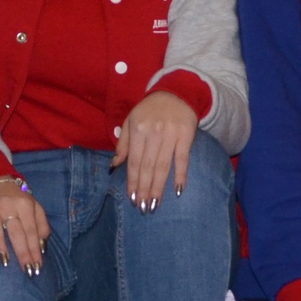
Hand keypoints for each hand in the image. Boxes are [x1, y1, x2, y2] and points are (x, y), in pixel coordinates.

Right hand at [0, 176, 49, 272]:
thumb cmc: (16, 199)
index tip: (37, 267)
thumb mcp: (34, 206)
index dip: (35, 249)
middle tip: (27, 270)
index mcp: (25, 204)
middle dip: (23, 252)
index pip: (31, 230)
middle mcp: (8, 205)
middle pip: (16, 232)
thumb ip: (42, 224)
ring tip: (4, 261)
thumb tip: (43, 246)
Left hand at [112, 90, 198, 209]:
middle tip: (143, 208)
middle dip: (144, 189)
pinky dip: (181, 175)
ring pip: (163, 166)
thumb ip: (123, 144)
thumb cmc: (149, 110)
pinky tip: (178, 190)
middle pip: (148, 167)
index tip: (132, 199)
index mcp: (137, 130)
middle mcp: (153, 133)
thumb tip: (114, 166)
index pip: (134, 162)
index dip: (133, 182)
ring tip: (154, 204)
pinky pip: (183, 159)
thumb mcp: (130, 121)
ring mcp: (171, 135)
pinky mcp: (186, 136)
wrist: (176, 92)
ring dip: (159, 188)